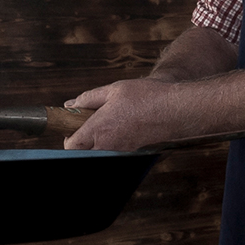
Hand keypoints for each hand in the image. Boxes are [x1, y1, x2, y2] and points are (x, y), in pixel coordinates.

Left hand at [62, 77, 201, 150]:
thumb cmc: (147, 97)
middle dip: (81, 143)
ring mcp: (120, 152)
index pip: (71, 146)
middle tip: (88, 126)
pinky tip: (122, 127)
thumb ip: (88, 98)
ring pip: (98, 155)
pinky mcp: (131, 153)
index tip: (73, 126)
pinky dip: (112, 144)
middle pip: (82, 154)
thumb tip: (70, 105)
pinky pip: (113, 153)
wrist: (176, 110)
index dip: (68, 137)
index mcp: (98, 129)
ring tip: (108, 125)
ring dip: (97, 143)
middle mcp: (107, 145)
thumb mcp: (113, 90)